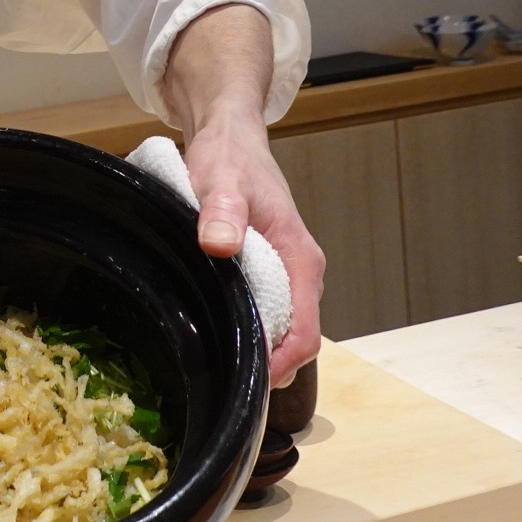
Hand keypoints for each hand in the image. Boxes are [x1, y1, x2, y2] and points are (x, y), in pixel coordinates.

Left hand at [180, 106, 324, 388]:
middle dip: (265, 366)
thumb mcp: (221, 181)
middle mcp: (302, 274)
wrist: (231, 139)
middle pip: (296, 342)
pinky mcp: (273, 275)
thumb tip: (220, 245)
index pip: (305, 334)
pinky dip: (250, 331)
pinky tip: (218, 333)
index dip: (279, 365)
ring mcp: (289, 276)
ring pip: (283, 332)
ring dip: (257, 351)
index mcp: (301, 259)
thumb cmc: (229, 160)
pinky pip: (269, 316)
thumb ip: (221, 211)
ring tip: (216, 361)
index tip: (246, 381)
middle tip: (220, 378)